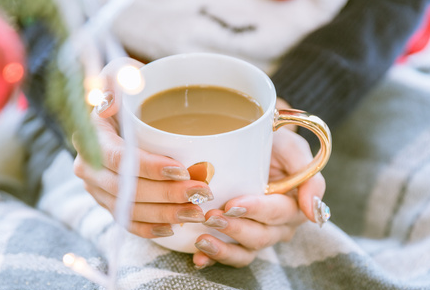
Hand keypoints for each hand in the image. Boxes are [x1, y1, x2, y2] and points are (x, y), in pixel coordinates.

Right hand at [73, 57, 211, 237]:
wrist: (120, 113)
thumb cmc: (127, 91)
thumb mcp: (122, 73)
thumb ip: (118, 78)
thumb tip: (109, 104)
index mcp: (91, 137)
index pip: (117, 158)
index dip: (148, 167)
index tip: (181, 169)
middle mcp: (89, 167)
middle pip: (126, 190)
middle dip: (166, 195)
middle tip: (201, 194)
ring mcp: (98, 189)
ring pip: (129, 210)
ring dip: (165, 215)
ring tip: (197, 214)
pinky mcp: (109, 202)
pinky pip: (126, 222)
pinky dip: (150, 228)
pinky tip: (174, 228)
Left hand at [193, 126, 326, 268]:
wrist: (251, 144)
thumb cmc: (275, 143)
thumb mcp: (293, 149)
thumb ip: (310, 177)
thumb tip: (313, 214)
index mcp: (295, 205)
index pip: (278, 212)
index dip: (256, 210)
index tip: (232, 204)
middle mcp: (279, 226)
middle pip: (261, 236)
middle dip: (235, 228)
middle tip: (210, 217)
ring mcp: (258, 234)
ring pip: (246, 252)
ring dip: (223, 248)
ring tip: (202, 240)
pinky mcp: (239, 240)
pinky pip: (230, 255)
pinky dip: (213, 258)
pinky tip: (198, 258)